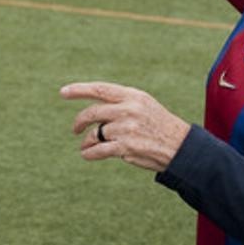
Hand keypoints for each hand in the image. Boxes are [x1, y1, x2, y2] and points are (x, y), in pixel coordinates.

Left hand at [61, 81, 190, 171]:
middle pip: (92, 113)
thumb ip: (120, 103)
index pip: (100, 89)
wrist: (180, 146)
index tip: (63, 92)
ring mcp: (126, 129)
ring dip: (87, 141)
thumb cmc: (158, 125)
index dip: (79, 90)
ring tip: (86, 146)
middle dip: (79, 121)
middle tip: (75, 129)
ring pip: (95, 134)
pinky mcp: (125, 147)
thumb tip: (93, 111)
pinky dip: (89, 153)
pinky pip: (98, 150)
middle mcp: (128, 110)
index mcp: (132, 96)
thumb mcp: (143, 105)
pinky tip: (87, 154)